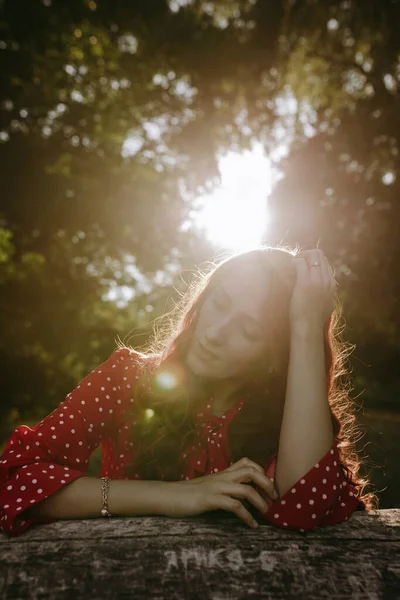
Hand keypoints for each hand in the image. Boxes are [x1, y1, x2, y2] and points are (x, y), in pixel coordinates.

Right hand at [162, 457, 277, 528]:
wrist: (167, 496)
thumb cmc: (187, 494)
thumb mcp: (208, 486)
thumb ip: (223, 486)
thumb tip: (239, 494)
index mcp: (222, 473)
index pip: (247, 463)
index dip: (262, 472)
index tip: (269, 487)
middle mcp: (222, 477)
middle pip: (251, 471)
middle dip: (267, 483)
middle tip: (275, 497)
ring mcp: (216, 487)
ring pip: (246, 489)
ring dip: (260, 502)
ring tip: (267, 513)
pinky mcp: (210, 499)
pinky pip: (234, 506)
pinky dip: (247, 517)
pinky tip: (251, 525)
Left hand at [290, 248, 337, 327]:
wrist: (309, 328)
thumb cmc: (314, 320)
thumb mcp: (328, 306)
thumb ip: (329, 296)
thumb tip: (330, 293)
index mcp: (331, 284)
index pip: (325, 262)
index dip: (313, 260)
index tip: (304, 265)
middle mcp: (326, 280)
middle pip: (319, 255)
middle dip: (307, 255)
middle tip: (297, 261)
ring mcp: (316, 280)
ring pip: (311, 255)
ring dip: (300, 256)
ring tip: (293, 263)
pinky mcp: (304, 282)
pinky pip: (300, 262)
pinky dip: (294, 261)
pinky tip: (289, 267)